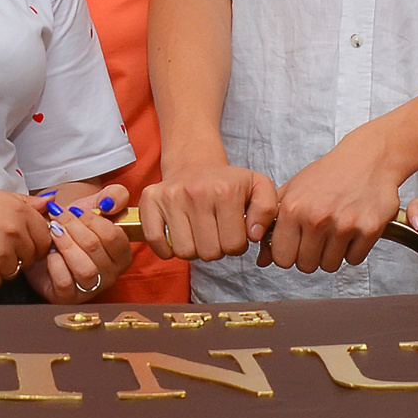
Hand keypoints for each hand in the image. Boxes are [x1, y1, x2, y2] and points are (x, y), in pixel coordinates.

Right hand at [0, 185, 47, 289]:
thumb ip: (22, 201)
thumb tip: (47, 205)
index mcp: (17, 210)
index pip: (44, 235)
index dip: (34, 240)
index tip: (21, 242)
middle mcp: (13, 232)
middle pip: (32, 255)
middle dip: (19, 254)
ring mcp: (0, 254)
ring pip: (15, 270)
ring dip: (1, 266)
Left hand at [24, 185, 130, 301]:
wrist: (48, 240)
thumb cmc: (75, 225)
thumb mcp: (95, 205)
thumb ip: (113, 196)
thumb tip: (109, 203)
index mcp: (122, 254)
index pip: (114, 236)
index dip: (93, 220)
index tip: (76, 210)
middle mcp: (111, 275)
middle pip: (95, 249)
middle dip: (73, 227)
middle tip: (58, 216)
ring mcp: (91, 288)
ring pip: (85, 269)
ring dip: (66, 245)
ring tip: (54, 232)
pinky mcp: (69, 297)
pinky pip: (65, 283)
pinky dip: (55, 264)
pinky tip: (50, 254)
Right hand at [139, 158, 277, 262]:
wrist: (195, 164)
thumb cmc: (228, 182)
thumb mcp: (258, 187)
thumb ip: (267, 210)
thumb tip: (253, 235)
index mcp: (226, 191)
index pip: (234, 245)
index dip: (236, 244)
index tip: (232, 231)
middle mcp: (196, 193)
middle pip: (209, 252)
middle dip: (216, 248)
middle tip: (215, 233)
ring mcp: (171, 197)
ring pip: (184, 252)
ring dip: (193, 249)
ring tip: (198, 233)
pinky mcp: (150, 201)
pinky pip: (157, 242)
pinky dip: (166, 248)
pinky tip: (177, 236)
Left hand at [266, 124, 401, 273]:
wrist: (370, 158)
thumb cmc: (331, 173)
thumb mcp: (294, 189)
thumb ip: (272, 222)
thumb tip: (262, 258)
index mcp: (293, 208)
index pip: (281, 258)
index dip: (288, 254)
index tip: (295, 245)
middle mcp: (316, 218)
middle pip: (306, 266)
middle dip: (310, 256)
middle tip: (318, 236)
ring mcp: (343, 225)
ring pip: (329, 266)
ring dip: (332, 254)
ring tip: (335, 231)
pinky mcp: (368, 230)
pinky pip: (354, 260)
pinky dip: (353, 250)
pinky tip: (352, 230)